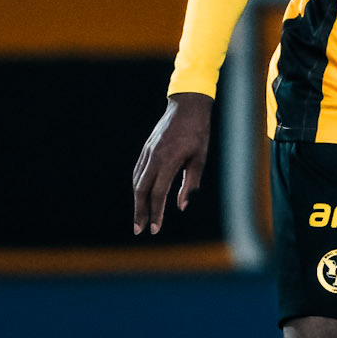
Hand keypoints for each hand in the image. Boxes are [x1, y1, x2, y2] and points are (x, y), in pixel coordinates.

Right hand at [132, 92, 212, 235]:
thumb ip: (190, 184)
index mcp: (169, 161)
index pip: (158, 193)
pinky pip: (138, 171)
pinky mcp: (146, 149)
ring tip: (139, 217)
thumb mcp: (199, 159)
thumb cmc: (198, 134)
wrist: (187, 107)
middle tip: (139, 230)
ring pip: (137, 181)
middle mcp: (154, 158)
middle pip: (141, 190)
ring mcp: (148, 152)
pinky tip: (140, 196)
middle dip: (140, 212)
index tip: (155, 229)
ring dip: (137, 201)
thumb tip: (181, 206)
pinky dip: (137, 186)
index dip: (156, 213)